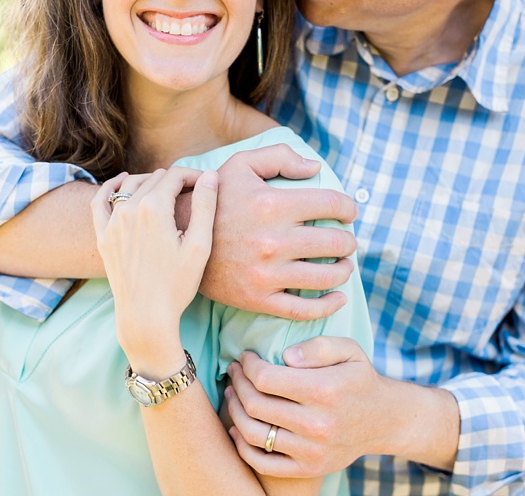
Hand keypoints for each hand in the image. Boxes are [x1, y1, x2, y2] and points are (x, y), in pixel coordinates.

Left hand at [92, 168, 217, 376]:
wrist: (145, 316)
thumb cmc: (176, 284)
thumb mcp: (199, 245)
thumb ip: (205, 206)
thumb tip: (209, 175)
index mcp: (154, 208)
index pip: (175, 176)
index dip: (194, 176)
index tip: (205, 185)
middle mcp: (129, 209)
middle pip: (155, 179)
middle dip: (175, 181)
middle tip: (191, 194)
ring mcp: (112, 222)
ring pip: (130, 185)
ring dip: (149, 182)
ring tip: (166, 191)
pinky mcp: (103, 236)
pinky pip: (100, 201)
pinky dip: (111, 188)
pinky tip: (121, 183)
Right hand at [200, 144, 358, 320]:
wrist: (175, 240)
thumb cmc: (213, 200)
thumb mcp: (240, 166)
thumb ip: (279, 156)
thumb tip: (316, 168)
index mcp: (272, 205)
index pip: (332, 204)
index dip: (348, 207)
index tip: (349, 212)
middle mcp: (272, 241)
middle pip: (335, 243)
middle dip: (347, 241)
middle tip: (346, 241)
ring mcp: (266, 274)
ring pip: (326, 277)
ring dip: (343, 270)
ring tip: (343, 265)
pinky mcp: (258, 299)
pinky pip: (303, 309)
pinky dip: (328, 305)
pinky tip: (338, 298)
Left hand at [225, 336, 460, 476]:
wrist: (384, 420)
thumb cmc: (360, 379)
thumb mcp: (349, 350)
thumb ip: (317, 347)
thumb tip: (285, 356)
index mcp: (324, 390)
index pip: (265, 378)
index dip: (247, 366)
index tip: (244, 358)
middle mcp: (317, 424)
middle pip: (255, 405)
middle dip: (238, 384)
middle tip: (234, 373)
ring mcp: (311, 451)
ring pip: (253, 434)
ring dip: (234, 412)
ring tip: (233, 396)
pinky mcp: (308, 469)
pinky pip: (263, 463)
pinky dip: (242, 447)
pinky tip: (238, 429)